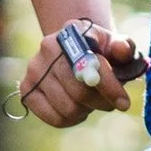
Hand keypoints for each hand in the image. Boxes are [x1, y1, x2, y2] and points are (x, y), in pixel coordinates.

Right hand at [17, 19, 142, 127]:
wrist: (74, 54)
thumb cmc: (100, 53)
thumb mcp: (116, 46)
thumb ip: (124, 48)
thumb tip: (122, 50)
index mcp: (73, 31)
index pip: (91, 65)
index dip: (110, 87)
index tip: (124, 103)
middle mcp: (48, 46)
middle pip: (79, 91)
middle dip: (100, 102)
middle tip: (108, 103)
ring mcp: (34, 69)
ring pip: (68, 108)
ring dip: (85, 110)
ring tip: (89, 102)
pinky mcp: (26, 90)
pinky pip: (54, 118)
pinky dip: (70, 119)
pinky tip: (75, 108)